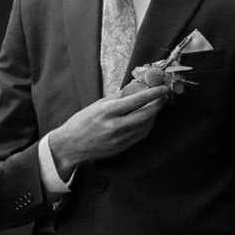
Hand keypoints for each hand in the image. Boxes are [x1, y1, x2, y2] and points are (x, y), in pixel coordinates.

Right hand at [47, 64, 186, 169]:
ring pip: (146, 126)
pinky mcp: (122, 147)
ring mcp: (120, 139)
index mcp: (108, 111)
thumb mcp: (98, 105)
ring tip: (156, 106)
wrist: (70, 145)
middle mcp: (115, 126)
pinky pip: (141, 135)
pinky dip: (148, 125)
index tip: (163, 87)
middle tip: (164, 96)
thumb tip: (136, 87)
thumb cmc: (81, 122)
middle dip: (158, 104)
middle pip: (146, 114)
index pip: (137, 100)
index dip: (153, 93)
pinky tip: (148, 119)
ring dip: (154, 115)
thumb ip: (118, 97)